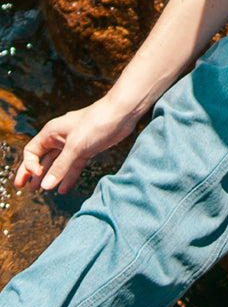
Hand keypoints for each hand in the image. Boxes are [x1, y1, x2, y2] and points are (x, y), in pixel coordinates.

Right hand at [14, 98, 136, 194]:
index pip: (31, 151)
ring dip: (50, 177)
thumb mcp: (76, 146)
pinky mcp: (86, 149)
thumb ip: (60, 166)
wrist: (122, 113)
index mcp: (51, 133)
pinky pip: (73, 166)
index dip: (30, 166)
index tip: (37, 177)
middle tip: (26, 189)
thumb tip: (45, 185)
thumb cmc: (96, 123)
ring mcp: (73, 144)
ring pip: (57, 164)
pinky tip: (63, 189)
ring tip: (41, 193)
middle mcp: (60, 138)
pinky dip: (68, 176)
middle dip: (34, 174)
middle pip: (41, 159)